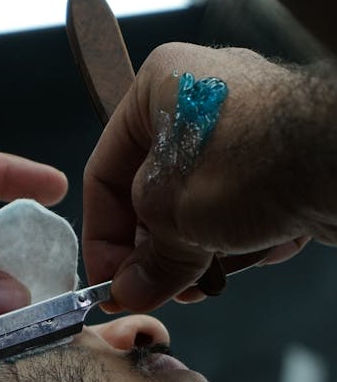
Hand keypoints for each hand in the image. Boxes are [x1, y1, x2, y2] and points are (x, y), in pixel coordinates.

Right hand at [82, 43, 336, 311]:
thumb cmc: (253, 160)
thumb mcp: (173, 217)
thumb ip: (147, 260)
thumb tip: (130, 290)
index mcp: (156, 90)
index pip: (104, 175)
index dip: (101, 239)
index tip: (109, 282)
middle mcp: (198, 99)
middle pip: (153, 195)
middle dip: (154, 251)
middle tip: (151, 291)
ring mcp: (244, 128)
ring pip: (197, 208)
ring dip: (196, 253)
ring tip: (202, 282)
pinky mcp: (279, 158)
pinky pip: (240, 209)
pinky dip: (239, 240)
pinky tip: (249, 256)